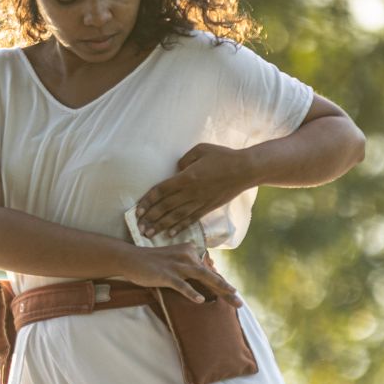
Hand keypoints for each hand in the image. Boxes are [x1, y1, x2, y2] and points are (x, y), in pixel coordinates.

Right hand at [117, 241, 242, 306]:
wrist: (131, 258)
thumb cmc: (153, 263)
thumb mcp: (174, 261)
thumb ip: (188, 267)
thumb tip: (203, 279)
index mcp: (190, 252)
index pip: (209, 270)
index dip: (222, 284)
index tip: (235, 296)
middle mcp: (187, 256)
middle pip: (210, 274)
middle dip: (226, 289)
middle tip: (240, 302)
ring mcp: (176, 265)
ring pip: (202, 276)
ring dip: (219, 286)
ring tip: (231, 296)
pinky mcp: (166, 274)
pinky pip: (181, 285)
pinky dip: (191, 292)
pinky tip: (200, 300)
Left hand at [135, 143, 255, 239]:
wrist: (245, 170)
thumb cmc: (223, 156)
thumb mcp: (201, 150)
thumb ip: (184, 160)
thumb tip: (176, 169)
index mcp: (186, 177)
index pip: (161, 191)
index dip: (148, 201)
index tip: (137, 210)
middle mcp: (191, 192)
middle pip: (165, 207)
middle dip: (150, 218)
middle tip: (138, 227)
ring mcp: (200, 202)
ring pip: (176, 217)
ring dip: (161, 226)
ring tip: (149, 234)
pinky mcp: (208, 208)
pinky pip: (191, 219)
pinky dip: (180, 227)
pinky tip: (170, 234)